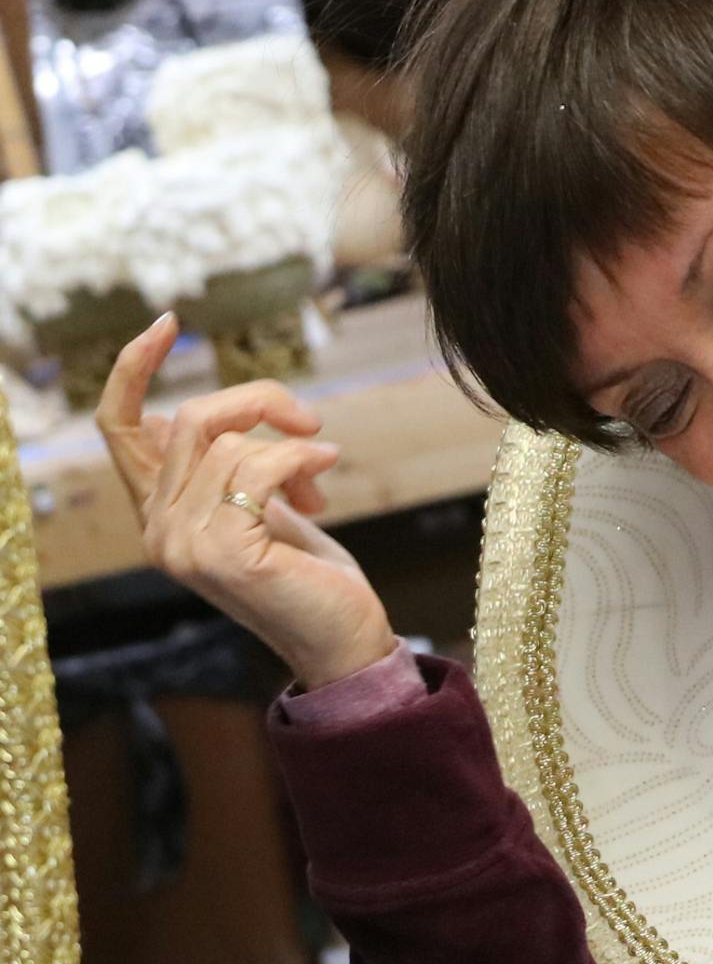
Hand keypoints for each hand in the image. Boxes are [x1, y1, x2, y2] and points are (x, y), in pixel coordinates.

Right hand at [95, 314, 399, 690]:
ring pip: (228, 441)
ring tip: (320, 476)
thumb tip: (185, 416)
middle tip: (310, 420)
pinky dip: (300, 458)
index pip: (118, 426)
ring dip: (291, 444)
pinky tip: (326, 472)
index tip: (167, 324)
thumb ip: (224, 466)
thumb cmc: (309, 574)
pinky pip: (257, 467)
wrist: (343, 638)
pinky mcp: (222, 553)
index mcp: (157, 513)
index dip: (133, 368)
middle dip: (258, 403)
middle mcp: (156, 530)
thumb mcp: (260, 506)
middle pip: (190, 418)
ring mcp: (183, 544)